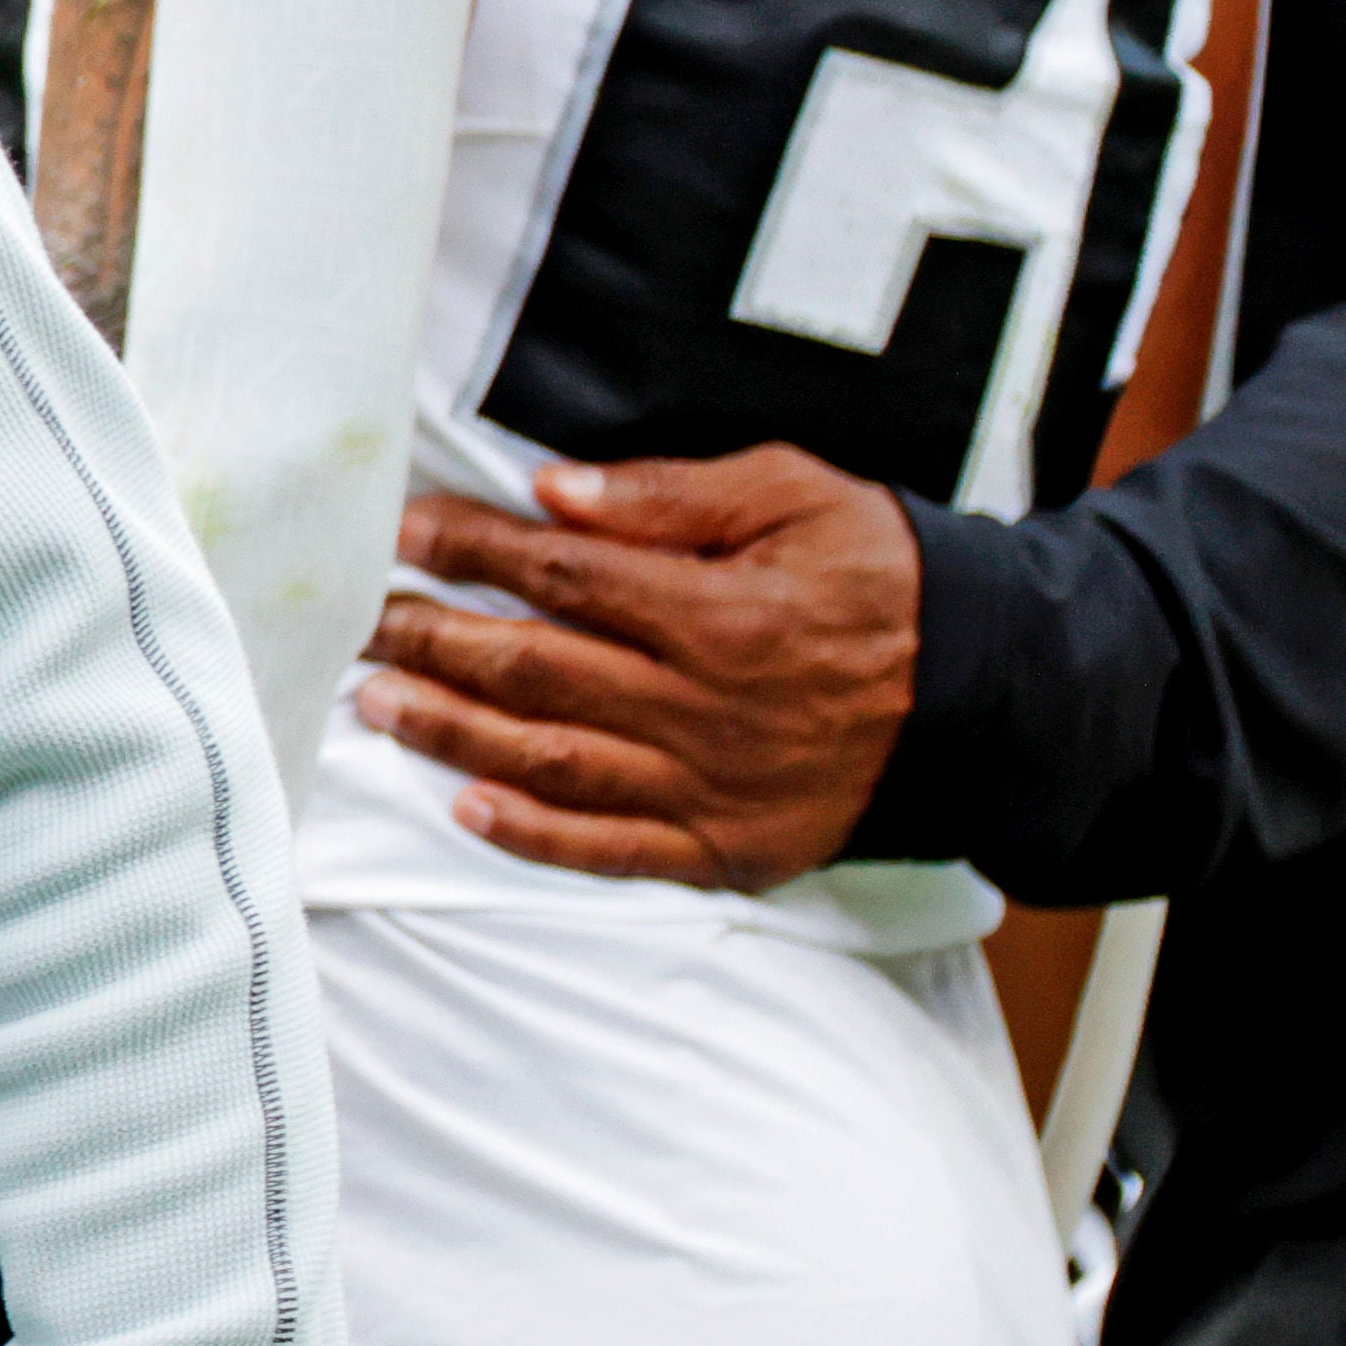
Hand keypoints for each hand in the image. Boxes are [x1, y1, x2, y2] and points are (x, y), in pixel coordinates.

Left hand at [351, 450, 916, 891]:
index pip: (560, 575)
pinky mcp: (725, 847)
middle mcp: (706, 707)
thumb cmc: (886, 576)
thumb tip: (552, 495)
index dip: (468, 550)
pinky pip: (612, 851)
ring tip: (381, 703)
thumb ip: (669, 497)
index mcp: (721, 611)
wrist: (986, 694)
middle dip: (433, 640)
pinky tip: (466, 807)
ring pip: (555, 764)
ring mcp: (712, 786)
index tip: (402, 531)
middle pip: (536, 671)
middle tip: (359, 619)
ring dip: (454, 735)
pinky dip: (533, 836)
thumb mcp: (795, 495)